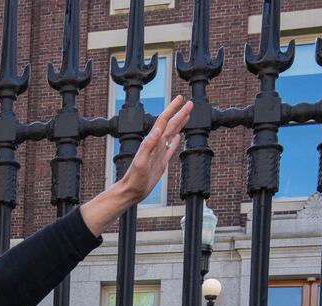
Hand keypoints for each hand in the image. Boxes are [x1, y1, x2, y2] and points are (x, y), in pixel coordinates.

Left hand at [80, 96, 192, 233]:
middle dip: (180, 113)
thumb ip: (148, 145)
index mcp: (152, 142)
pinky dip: (176, 142)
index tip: (180, 99)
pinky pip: (170, 149)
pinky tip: (179, 137)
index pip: (164, 121)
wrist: (131, 191)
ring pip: (172, 134)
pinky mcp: (161, 163)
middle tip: (189, 103)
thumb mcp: (141, 161)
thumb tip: (157, 130)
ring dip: (179, 124)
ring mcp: (159, 153)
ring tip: (187, 115)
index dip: (172, 109)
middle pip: (170, 125)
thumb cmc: (134, 179)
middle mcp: (156, 145)